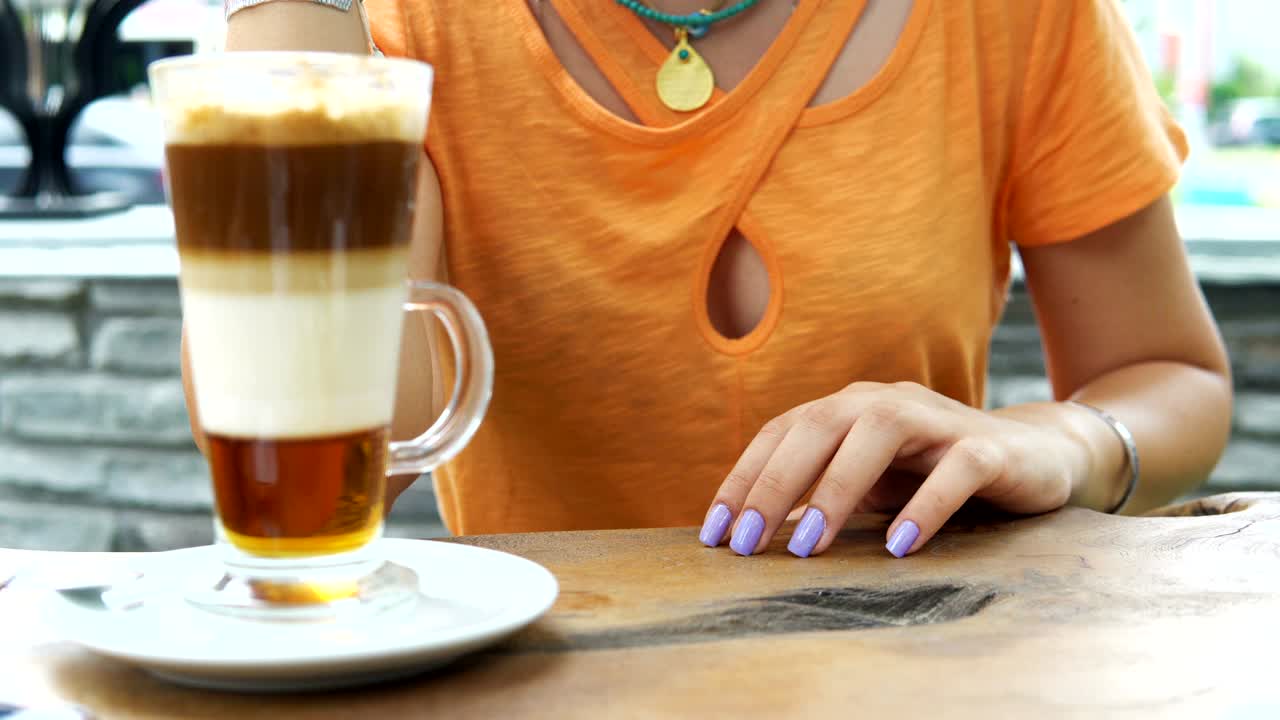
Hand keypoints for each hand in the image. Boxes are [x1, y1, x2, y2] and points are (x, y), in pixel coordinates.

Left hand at [698, 382, 1092, 557]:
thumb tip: (753, 534)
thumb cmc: (935, 474)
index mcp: (850, 408)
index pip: (783, 432)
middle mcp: (886, 403)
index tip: (714, 532)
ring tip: (809, 548)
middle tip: (747, 543)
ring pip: (878, 432)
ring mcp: (939, 421)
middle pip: (818, 424)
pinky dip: (924, 505)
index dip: (744, 479)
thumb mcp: (869, 484)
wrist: (1036, 458)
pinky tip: (897, 546)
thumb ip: (819, 496)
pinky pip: (956, 470)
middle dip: (774, 483)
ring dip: (836, 488)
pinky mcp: (989, 449)